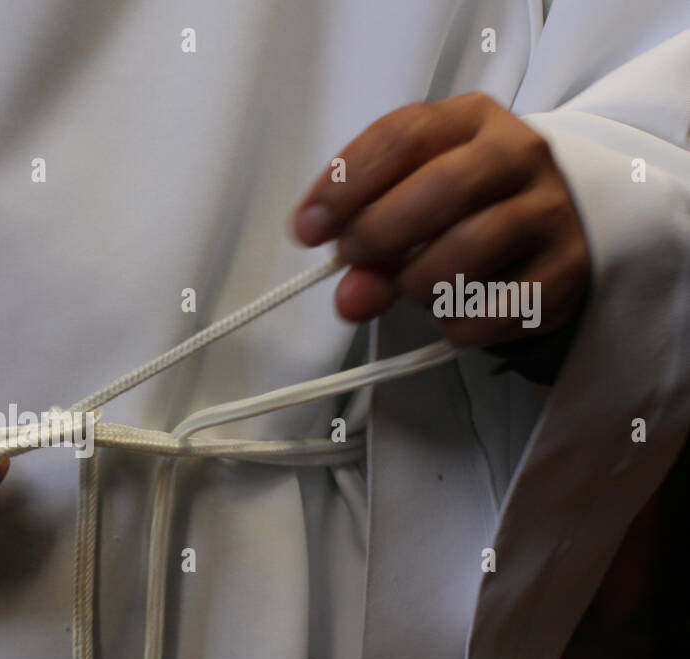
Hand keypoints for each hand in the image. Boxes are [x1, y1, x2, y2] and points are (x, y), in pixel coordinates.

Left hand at [292, 92, 590, 346]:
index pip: (402, 136)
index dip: (345, 186)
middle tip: (354, 258)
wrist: (552, 221)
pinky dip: (456, 322)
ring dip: (417, 282)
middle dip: (380, 233)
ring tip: (409, 286)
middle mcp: (520, 153)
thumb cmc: (464, 204)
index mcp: (470, 119)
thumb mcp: (409, 196)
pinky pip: (497, 308)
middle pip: (442, 188)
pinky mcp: (566, 270)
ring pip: (470, 249)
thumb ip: (366, 234)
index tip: (309, 228)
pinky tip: (449, 313)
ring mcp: (551, 210)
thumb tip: (351, 296)